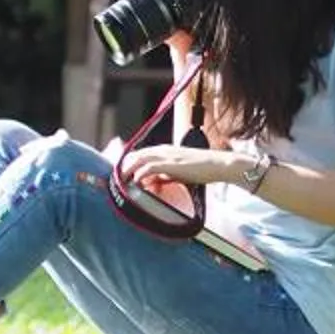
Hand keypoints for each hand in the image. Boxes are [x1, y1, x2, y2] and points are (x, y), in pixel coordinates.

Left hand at [112, 143, 243, 193]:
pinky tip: (138, 184)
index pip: (138, 154)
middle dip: (123, 167)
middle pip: (133, 155)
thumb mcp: (178, 171)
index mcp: (163, 150)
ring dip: (128, 171)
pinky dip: (140, 176)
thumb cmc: (201, 169)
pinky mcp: (171, 164)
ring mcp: (166, 156)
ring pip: (137, 159)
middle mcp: (162, 150)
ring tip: (122, 183)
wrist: (217, 164)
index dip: (127, 164)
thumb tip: (152, 182)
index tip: (120, 175)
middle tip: (117, 180)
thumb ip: (164, 175)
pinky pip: (148, 168)